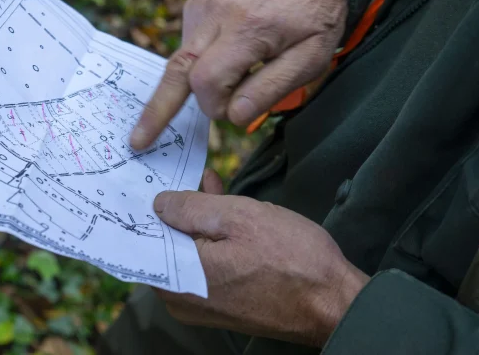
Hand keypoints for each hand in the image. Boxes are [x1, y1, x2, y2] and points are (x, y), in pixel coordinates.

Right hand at [130, 0, 346, 148]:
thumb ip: (269, 90)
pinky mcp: (195, 6)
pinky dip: (201, 64)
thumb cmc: (316, 21)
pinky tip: (229, 56)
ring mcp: (201, 7)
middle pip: (176, 71)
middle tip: (138, 141)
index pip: (207, 81)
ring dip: (199, 82)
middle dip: (158, 110)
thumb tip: (231, 116)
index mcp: (248, 27)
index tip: (236, 113)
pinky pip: (187, 48)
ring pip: (181, 62)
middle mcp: (216, 13)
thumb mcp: (310, 61)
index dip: (216, 107)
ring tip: (240, 72)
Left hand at [154, 170, 368, 346]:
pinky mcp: (222, 302)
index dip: (145, 208)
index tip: (144, 181)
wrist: (335, 304)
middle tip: (174, 173)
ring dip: (195, 217)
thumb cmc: (291, 260)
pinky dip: (210, 234)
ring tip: (203, 182)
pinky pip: (204, 262)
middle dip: (172, 209)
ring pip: (186, 250)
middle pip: (164, 244)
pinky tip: (218, 203)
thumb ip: (192, 208)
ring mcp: (201, 304)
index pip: (143, 239)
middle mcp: (181, 298)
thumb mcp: (239, 218)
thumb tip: (160, 204)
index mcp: (177, 279)